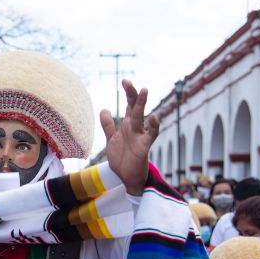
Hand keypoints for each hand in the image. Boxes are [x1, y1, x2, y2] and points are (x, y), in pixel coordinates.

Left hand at [101, 79, 159, 195]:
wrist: (126, 178)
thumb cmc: (122, 158)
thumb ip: (108, 125)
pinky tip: (154, 117)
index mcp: (127, 125)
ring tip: (144, 90)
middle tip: (127, 81)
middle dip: (131, 94)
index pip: (129, 105)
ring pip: (141, 117)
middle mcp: (135, 128)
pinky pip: (151, 135)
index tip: (125, 80)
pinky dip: (154, 127)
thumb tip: (105, 109)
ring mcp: (140, 137)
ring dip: (142, 104)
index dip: (127, 93)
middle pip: (134, 107)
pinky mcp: (144, 147)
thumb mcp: (112, 140)